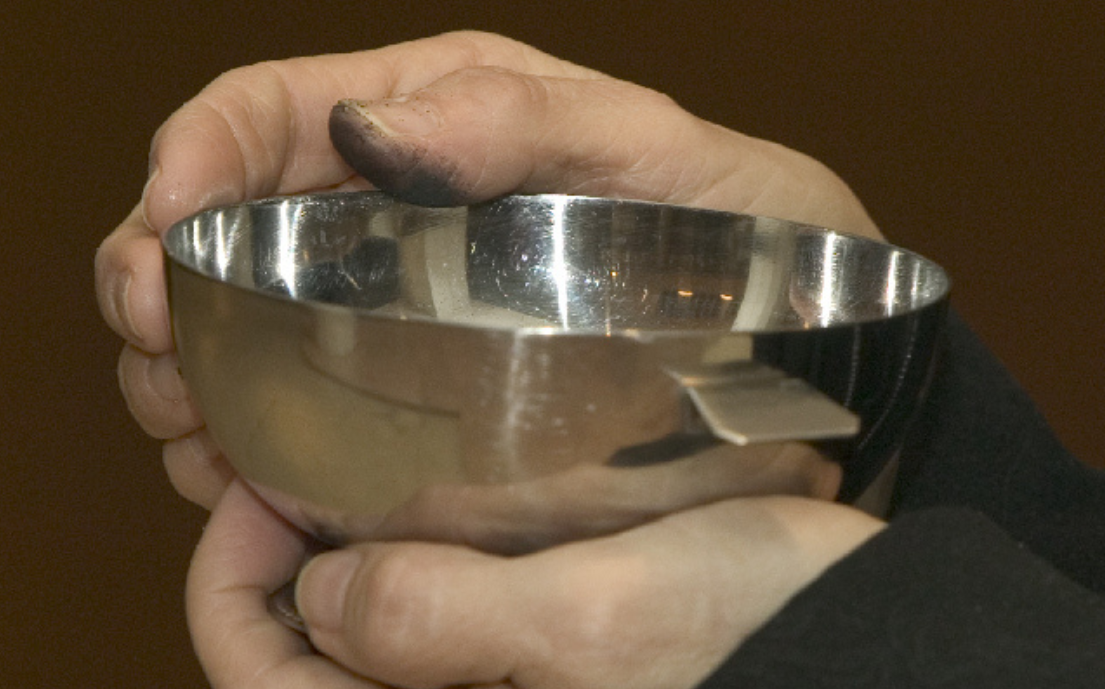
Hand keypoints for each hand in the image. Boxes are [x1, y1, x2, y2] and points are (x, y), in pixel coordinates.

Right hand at [95, 30, 878, 509]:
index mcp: (433, 116)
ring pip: (229, 316)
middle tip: (162, 358)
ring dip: (182, 367)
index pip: (263, 112)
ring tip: (194, 424)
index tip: (160, 240)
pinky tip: (245, 469)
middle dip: (157, 281)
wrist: (804, 341)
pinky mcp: (405, 382)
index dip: (185, 164)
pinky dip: (237, 433)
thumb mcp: (661, 152)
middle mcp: (392, 203)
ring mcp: (390, 297)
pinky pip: (284, 397)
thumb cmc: (749, 234)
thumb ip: (524, 118)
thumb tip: (371, 128)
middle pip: (219, 222)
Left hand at [188, 481, 883, 688]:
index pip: (256, 674)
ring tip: (359, 444)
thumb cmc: (761, 635)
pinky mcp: (538, 651)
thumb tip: (322, 592)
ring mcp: (499, 684)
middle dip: (279, 549)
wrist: (875, 643)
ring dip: (343, 539)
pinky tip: (445, 477)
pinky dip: (414, 544)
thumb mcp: (596, 618)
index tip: (255, 473)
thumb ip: (441, 621)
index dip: (229, 577)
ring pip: (366, 622)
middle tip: (301, 440)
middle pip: (300, 650)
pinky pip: (436, 606)